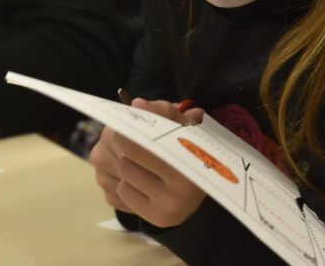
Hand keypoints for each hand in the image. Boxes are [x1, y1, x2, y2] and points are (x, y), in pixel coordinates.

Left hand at [90, 98, 206, 227]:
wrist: (204, 184)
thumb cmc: (188, 147)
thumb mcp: (182, 124)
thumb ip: (161, 111)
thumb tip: (136, 105)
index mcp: (185, 165)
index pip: (139, 145)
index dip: (127, 133)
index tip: (123, 125)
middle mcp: (177, 193)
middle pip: (126, 160)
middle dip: (124, 147)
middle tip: (128, 140)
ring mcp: (165, 208)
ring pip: (122, 175)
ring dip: (123, 164)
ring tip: (138, 161)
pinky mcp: (154, 219)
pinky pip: (119, 193)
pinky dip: (124, 183)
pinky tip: (139, 180)